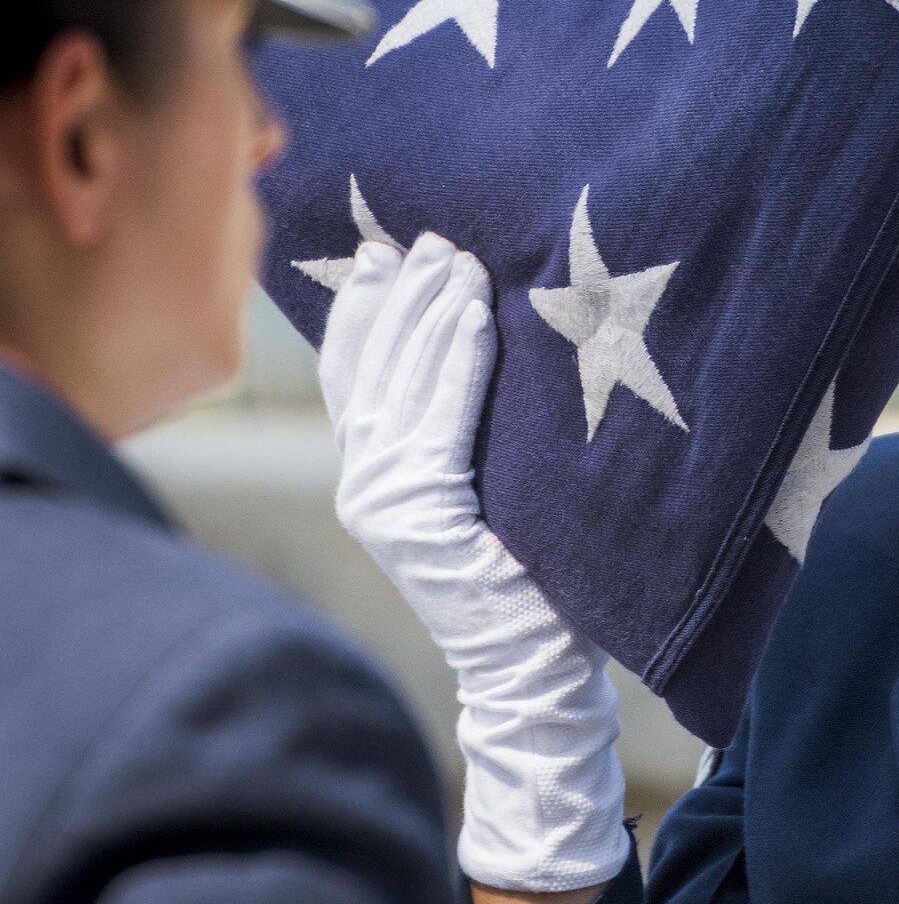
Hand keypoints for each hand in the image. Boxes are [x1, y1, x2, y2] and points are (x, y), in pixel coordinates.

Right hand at [320, 233, 627, 891]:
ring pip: (402, 383)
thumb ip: (471, 424)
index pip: (355, 372)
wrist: (537, 667)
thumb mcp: (495, 481)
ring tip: (457, 260)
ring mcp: (385, 503)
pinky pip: (439, 419)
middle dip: (400, 295)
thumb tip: (491, 331)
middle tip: (432, 236)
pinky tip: (480, 314)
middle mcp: (367, 485)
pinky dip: (458, 360)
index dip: (367, 308)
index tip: (389, 251)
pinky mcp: (419, 519)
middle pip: (372, 366)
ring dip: (431, 314)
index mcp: (377, 476)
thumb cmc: (536, 573)